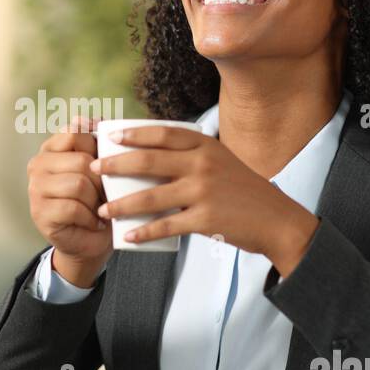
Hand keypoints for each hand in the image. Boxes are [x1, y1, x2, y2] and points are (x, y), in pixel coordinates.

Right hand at [27, 115, 111, 286]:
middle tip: (107, 195)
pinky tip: (93, 222)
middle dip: (102, 181)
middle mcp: (38, 165)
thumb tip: (92, 118)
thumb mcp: (100, 167)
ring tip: (100, 209)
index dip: (98, 149)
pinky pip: (73, 208)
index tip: (106, 165)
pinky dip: (90, 217)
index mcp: (51, 148)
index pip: (75, 133)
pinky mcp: (40, 213)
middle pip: (81, 161)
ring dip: (97, 201)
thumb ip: (95, 142)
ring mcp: (35, 189)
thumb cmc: (98, 200)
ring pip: (78, 184)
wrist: (91, 240)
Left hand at [89, 125, 318, 274]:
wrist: (276, 220)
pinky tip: (129, 236)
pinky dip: (144, 232)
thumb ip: (192, 156)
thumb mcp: (221, 161)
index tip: (110, 137)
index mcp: (205, 146)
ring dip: (121, 203)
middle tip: (93, 169)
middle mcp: (203, 164)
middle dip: (116, 164)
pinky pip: (166, 225)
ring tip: (102, 209)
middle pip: (149, 160)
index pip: (162, 134)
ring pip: (151, 195)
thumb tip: (152, 154)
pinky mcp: (205, 218)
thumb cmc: (243, 191)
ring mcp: (204, 191)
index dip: (133, 134)